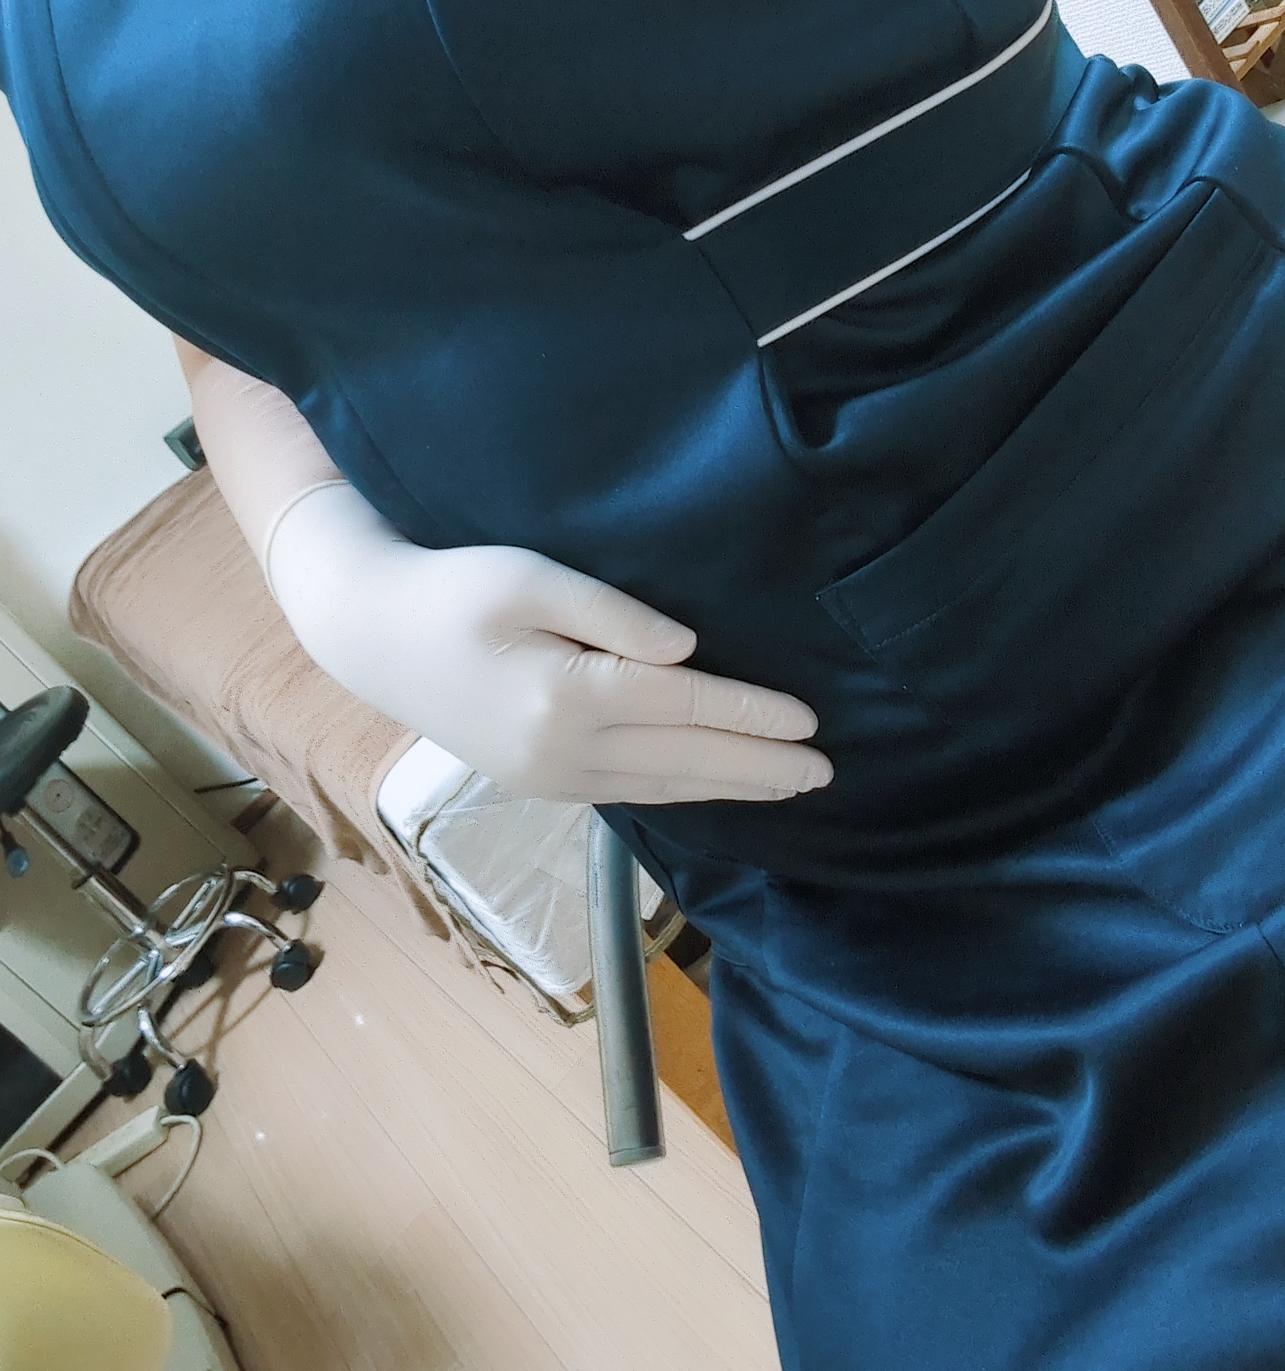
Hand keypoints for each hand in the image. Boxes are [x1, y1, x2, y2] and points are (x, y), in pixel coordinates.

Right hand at [265, 482, 831, 803]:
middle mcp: (562, 752)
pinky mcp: (540, 784)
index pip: (684, 707)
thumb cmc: (453, 587)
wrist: (372, 635)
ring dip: (731, 788)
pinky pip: (631, 794)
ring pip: (662, 788)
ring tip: (789, 787)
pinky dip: (684, 792)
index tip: (811, 720)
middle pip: (686, 762)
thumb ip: (612, 613)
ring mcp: (549, 778)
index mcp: (565, 696)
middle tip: (826, 772)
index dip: (752, 714)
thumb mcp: (529, 576)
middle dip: (761, 767)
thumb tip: (689, 651)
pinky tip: (716, 787)